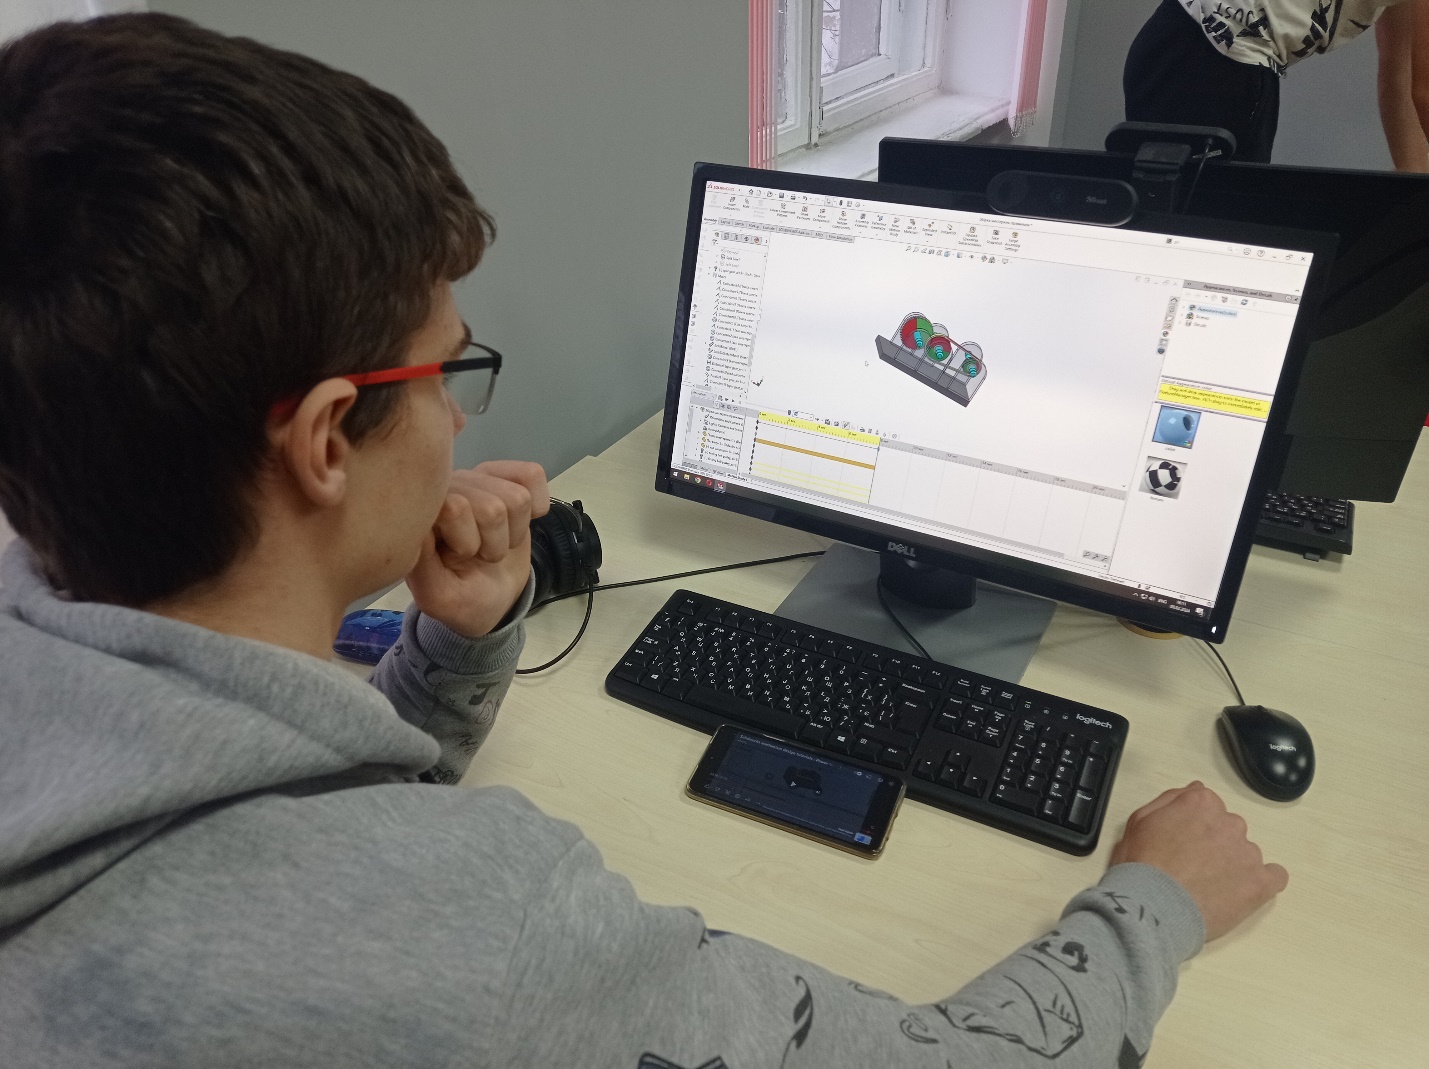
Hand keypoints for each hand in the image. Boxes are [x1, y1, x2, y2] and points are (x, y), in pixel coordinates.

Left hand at [406, 461, 549, 637]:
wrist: (492, 597)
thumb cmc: (462, 598)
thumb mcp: (436, 596)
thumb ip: (422, 563)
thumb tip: (425, 523)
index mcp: (423, 511)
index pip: (456, 508)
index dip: (467, 543)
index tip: (458, 561)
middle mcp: (448, 485)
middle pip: (492, 507)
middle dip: (494, 544)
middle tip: (480, 556)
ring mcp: (479, 477)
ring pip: (518, 497)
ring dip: (514, 532)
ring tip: (496, 544)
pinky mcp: (508, 475)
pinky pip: (533, 475)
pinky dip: (537, 506)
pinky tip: (520, 523)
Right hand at [1108, 781, 1288, 941]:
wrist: (1155, 908)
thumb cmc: (1142, 867)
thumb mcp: (1140, 821)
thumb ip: (1171, 799)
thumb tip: (1193, 790)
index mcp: (1201, 804)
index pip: (1208, 806)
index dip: (1194, 825)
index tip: (1184, 841)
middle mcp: (1229, 823)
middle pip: (1229, 828)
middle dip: (1215, 843)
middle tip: (1192, 866)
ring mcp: (1248, 853)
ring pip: (1246, 853)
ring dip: (1233, 864)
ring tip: (1208, 886)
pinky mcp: (1260, 883)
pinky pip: (1275, 877)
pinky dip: (1262, 881)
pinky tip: (1243, 890)